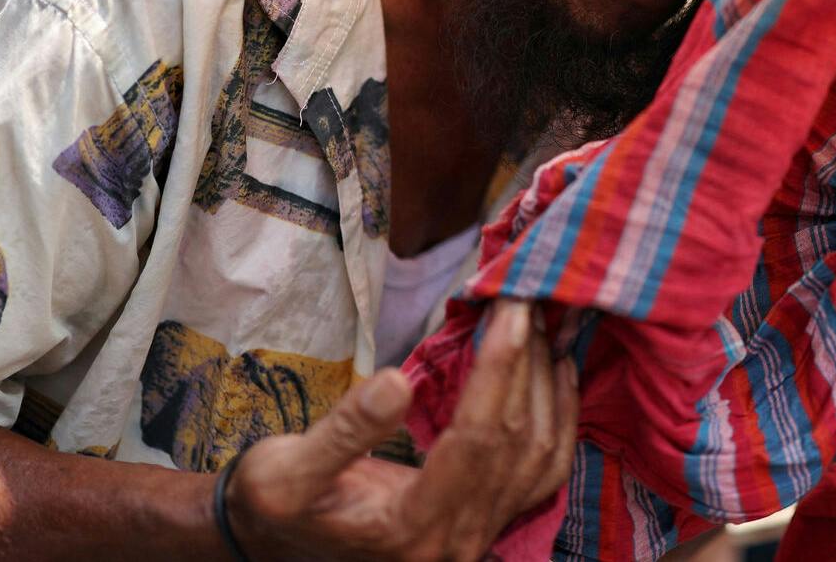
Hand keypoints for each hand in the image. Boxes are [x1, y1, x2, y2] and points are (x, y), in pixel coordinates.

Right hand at [226, 299, 577, 560]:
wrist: (278, 543)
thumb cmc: (276, 505)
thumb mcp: (286, 471)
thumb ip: (345, 431)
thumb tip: (398, 381)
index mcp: (411, 527)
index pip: (477, 440)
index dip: (499, 370)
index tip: (509, 310)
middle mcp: (456, 539)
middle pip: (516, 443)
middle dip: (527, 364)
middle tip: (528, 299)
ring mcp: (475, 534)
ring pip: (539, 456)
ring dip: (547, 386)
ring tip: (543, 324)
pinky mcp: (483, 521)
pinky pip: (543, 473)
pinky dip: (559, 420)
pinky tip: (559, 374)